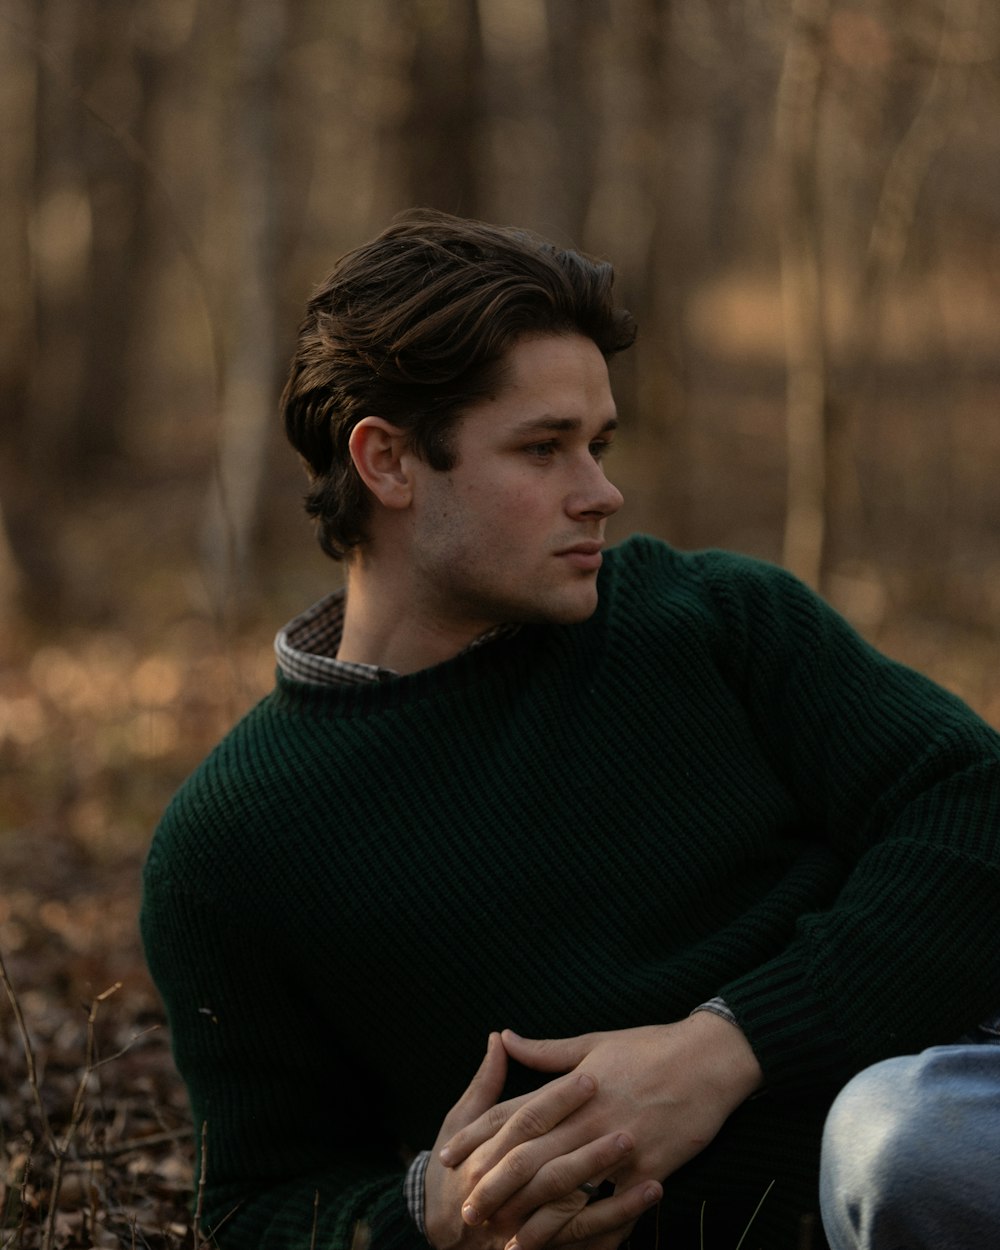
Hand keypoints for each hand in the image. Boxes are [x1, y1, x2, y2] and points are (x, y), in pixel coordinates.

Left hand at [441, 1015, 762, 1249]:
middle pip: (530, 1155)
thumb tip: (504, 1037)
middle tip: (467, 1211)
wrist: (708, 1059)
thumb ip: (546, 1052)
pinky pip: (614, 1207)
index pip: (513, 1113)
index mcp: (571, 1085)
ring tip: (505, 1239)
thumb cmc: (650, 1046)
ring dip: (531, 1215)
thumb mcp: (594, 1042)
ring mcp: (617, 1144)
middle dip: (494, 1186)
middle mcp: (587, 1116)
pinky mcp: (647, 1167)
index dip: (478, 1137)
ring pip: (564, 1186)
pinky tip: (570, 1247)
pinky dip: (590, 1230)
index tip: (449, 1157)